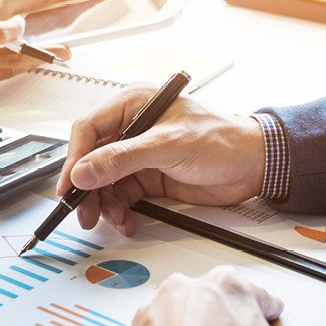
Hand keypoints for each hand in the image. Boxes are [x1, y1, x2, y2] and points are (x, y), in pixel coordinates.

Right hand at [0, 16, 69, 100]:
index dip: (13, 30)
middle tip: (64, 51)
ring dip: (31, 65)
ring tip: (54, 58)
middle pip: (9, 58)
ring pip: (6, 72)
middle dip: (40, 55)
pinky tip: (21, 66)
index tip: (22, 24)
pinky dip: (7, 72)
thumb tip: (2, 30)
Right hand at [56, 83, 266, 235]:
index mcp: (133, 105)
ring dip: (104, 203)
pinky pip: (122, 195)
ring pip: (104, 182)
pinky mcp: (149, 177)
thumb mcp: (168, 146)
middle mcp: (132, 128)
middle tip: (85, 212)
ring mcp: (139, 155)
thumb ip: (122, 159)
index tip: (69, 186)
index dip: (74, 159)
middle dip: (88, 188)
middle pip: (92, 159)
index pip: (88, 130)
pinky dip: (120, 210)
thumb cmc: (222, 139)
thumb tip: (85, 171)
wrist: (255, 164)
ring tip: (112, 219)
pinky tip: (126, 220)